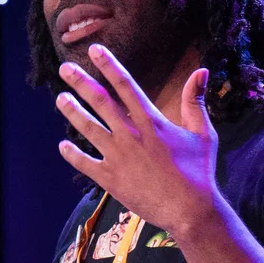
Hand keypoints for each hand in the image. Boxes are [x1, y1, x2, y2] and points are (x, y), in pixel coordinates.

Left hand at [55, 44, 218, 239]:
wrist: (190, 212)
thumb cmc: (199, 172)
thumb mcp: (203, 133)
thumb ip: (195, 101)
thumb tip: (200, 71)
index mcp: (151, 121)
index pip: (125, 85)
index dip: (108, 65)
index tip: (94, 50)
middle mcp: (130, 135)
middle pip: (100, 101)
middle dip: (81, 82)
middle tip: (65, 69)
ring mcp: (118, 157)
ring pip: (88, 128)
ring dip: (72, 112)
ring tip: (60, 99)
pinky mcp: (110, 179)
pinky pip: (85, 163)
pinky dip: (72, 154)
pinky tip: (62, 146)